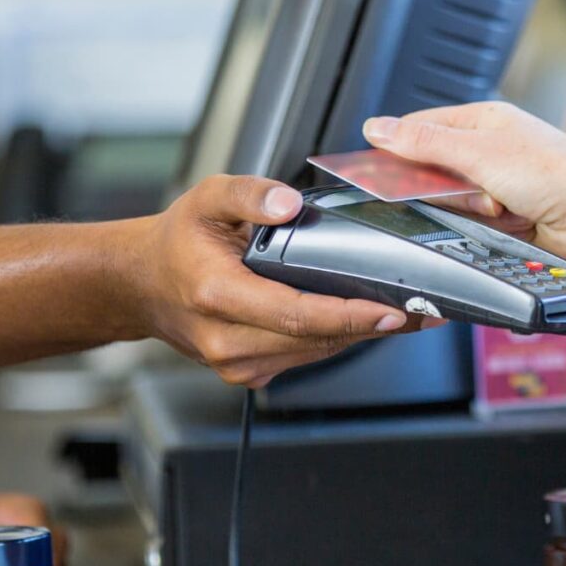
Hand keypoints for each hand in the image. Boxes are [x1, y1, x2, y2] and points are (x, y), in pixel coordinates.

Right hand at [126, 175, 426, 386]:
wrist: (142, 285)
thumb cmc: (177, 243)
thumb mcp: (206, 198)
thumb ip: (248, 194)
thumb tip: (288, 203)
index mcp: (217, 296)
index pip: (296, 314)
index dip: (349, 314)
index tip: (393, 310)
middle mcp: (228, 340)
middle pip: (317, 338)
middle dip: (373, 325)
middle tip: (422, 309)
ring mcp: (238, 363)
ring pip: (317, 352)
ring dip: (362, 334)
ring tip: (408, 313)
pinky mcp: (250, 371)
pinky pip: (306, 355)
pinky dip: (338, 338)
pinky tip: (365, 319)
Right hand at [363, 102, 565, 269]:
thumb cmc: (559, 174)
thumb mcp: (479, 152)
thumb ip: (425, 143)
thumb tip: (380, 128)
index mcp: (483, 122)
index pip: (420, 128)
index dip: (397, 148)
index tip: (377, 168)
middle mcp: (490, 152)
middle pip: (433, 173)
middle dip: (443, 190)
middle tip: (464, 191)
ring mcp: (498, 188)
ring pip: (452, 205)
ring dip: (470, 212)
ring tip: (499, 209)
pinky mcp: (506, 221)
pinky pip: (473, 229)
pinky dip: (485, 230)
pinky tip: (506, 226)